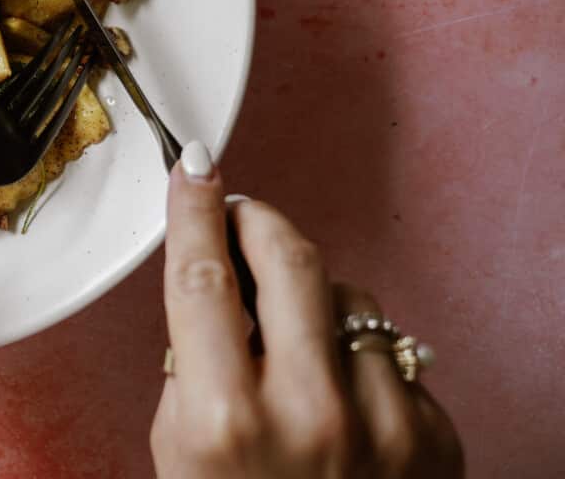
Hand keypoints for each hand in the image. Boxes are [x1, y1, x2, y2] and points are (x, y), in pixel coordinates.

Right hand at [150, 143, 462, 477]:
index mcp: (226, 418)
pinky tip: (343, 401)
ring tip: (296, 354)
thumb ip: (197, 360)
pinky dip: (361, 359)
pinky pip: (390, 352)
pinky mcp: (433, 434)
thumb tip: (218, 274)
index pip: (202, 277)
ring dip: (316, 305)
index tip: (196, 167)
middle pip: (289, 259)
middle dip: (260, 223)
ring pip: (349, 298)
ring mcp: (381, 423)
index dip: (196, 209)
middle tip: (242, 218)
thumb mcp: (180, 446)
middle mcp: (309, 413)